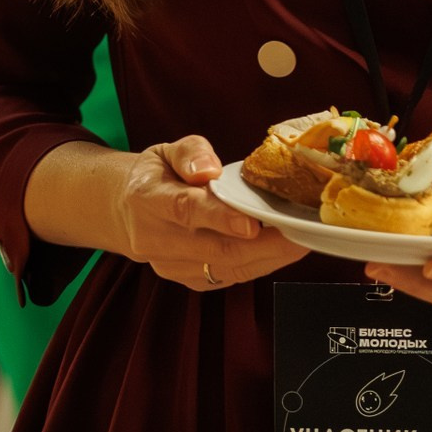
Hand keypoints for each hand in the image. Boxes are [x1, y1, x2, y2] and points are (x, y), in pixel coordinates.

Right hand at [111, 137, 307, 291]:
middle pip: (215, 249)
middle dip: (264, 244)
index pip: (185, 210)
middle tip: (300, 231)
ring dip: (269, 257)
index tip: (252, 224)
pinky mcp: (187, 281)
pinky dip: (260, 264)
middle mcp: (153, 239)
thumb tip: (209, 170)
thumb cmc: (158, 177)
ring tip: (300, 239)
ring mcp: (169, 266)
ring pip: (228, 268)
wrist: (130, 212)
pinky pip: (231, 277)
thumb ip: (191, 154)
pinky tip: (280, 250)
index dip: (220, 218)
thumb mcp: (167, 151)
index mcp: (146, 198)